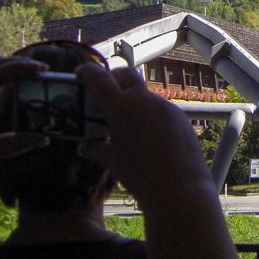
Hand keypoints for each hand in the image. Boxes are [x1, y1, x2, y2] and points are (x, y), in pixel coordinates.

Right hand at [76, 63, 212, 207]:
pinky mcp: (179, 114)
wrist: (178, 185)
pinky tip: (145, 133)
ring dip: (131, 98)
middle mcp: (144, 100)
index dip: (87, 72)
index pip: (100, 78)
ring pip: (143, 93)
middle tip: (102, 91)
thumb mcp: (112, 160)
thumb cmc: (139, 174)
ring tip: (123, 120)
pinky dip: (147, 112)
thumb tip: (84, 146)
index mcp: (121, 107)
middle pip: (126, 74)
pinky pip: (159, 107)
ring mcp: (164, 105)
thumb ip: (96, 149)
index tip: (80, 73)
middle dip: (112, 77)